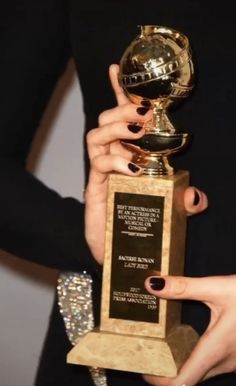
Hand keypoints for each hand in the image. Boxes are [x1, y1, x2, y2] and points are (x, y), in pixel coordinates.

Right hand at [84, 64, 207, 263]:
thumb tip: (197, 195)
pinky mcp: (95, 188)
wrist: (117, 252)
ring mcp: (102, 172)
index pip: (122, 118)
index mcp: (128, 154)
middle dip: (123, 110)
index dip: (120, 93)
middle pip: (107, 120)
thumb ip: (184, 201)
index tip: (116, 68)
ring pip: (97, 136)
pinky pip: (99, 165)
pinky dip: (116, 161)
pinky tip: (132, 168)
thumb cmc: (139, 223)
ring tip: (138, 134)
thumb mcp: (169, 208)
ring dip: (118, 130)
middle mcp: (113, 158)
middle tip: (143, 113)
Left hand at [144, 275, 235, 385]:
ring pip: (202, 372)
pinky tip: (188, 339)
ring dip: (181, 364)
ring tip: (163, 345)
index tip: (144, 369)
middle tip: (149, 353)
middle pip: (189, 379)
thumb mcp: (218, 288)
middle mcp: (225, 362)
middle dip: (166, 371)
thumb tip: (153, 284)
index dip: (159, 381)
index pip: (182, 382)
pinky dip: (195, 357)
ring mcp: (233, 362)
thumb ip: (184, 287)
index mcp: (215, 350)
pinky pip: (212, 364)